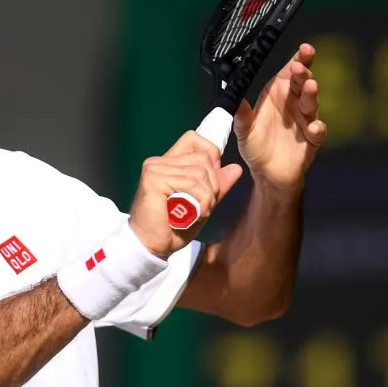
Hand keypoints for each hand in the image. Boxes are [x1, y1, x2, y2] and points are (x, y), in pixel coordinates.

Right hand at [129, 131, 243, 258]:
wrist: (152, 247)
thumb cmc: (172, 228)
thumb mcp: (202, 204)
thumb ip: (217, 186)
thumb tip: (235, 168)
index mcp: (168, 163)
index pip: (194, 139)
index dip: (210, 155)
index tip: (210, 183)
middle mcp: (159, 161)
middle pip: (203, 159)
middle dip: (212, 186)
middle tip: (202, 207)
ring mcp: (154, 168)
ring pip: (200, 173)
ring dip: (207, 198)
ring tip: (196, 213)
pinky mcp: (153, 179)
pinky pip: (191, 183)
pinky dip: (200, 202)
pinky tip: (191, 215)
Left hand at [235, 43, 326, 191]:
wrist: (267, 173)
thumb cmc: (256, 146)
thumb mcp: (243, 130)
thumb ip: (241, 115)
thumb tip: (234, 98)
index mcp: (277, 95)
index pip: (289, 73)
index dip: (298, 60)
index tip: (303, 49)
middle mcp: (293, 103)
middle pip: (302, 84)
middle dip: (303, 73)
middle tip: (300, 66)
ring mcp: (305, 120)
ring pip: (311, 103)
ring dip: (311, 94)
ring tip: (310, 86)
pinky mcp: (312, 139)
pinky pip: (318, 131)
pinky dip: (317, 128)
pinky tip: (312, 127)